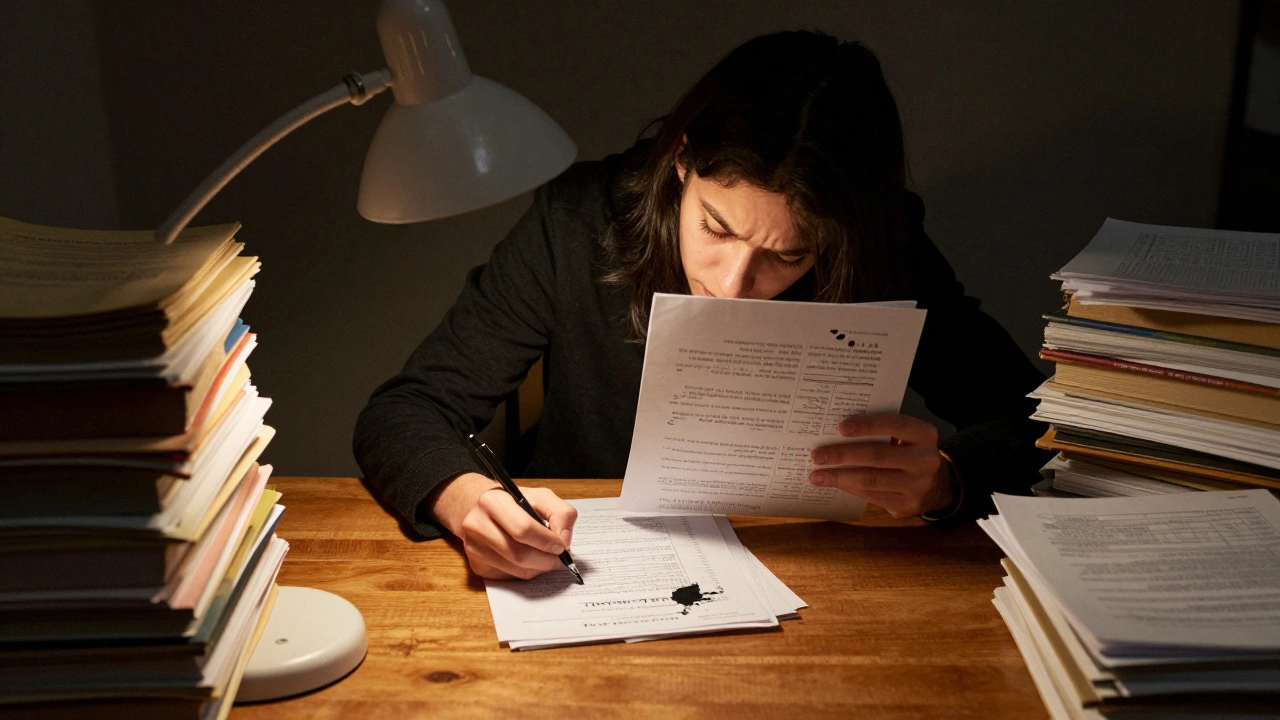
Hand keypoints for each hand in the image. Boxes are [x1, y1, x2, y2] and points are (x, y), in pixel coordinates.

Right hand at [427, 472, 578, 579]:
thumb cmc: (515, 503)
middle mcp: (477, 525)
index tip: (561, 545)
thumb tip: (564, 541)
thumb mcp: (541, 497)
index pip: (523, 529)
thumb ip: (561, 513)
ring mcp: (473, 548)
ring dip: (538, 568)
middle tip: (559, 558)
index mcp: (492, 501)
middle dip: (546, 560)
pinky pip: (509, 577)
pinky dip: (526, 572)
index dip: (547, 541)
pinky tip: (529, 561)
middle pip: (519, 554)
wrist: (482, 510)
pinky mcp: (476, 566)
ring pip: (516, 569)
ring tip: (547, 558)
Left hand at [807, 413, 954, 518]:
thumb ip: (881, 432)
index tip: (840, 427)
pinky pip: (872, 496)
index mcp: (926, 435)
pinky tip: (834, 483)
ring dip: (839, 477)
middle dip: (843, 455)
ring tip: (817, 475)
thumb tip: (836, 434)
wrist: (936, 486)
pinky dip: (849, 488)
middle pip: (877, 456)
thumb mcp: (906, 437)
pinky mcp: (907, 506)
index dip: (868, 425)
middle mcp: (926, 460)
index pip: (895, 425)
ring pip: (871, 480)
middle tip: (817, 455)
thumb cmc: (909, 452)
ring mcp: (918, 486)